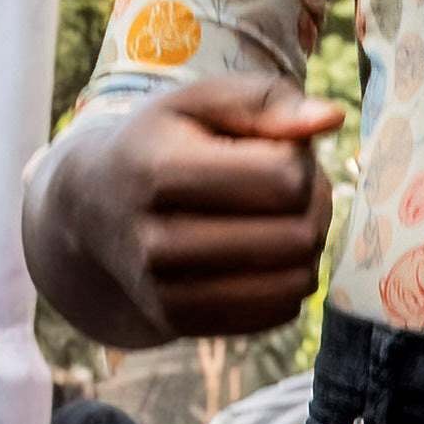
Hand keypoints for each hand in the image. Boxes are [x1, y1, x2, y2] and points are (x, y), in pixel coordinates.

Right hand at [32, 79, 338, 348]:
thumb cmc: (162, 142)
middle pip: (296, 235)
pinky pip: (279, 313)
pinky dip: (290, 281)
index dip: (300, 159)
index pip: (283, 178)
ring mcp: (163, 292)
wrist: (92, 209)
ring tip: (281, 217)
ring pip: (294, 281)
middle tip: (291, 186)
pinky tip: (266, 254)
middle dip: (314, 204)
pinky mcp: (179, 323)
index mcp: (159, 171)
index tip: (277, 150)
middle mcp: (155, 241)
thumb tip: (330, 119)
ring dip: (308, 246)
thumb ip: (269, 100)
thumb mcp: (203, 101)